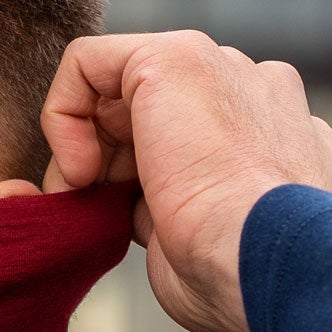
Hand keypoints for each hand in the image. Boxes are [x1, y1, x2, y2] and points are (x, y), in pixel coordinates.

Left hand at [40, 33, 331, 331]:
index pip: (182, 137)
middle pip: (147, 110)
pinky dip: (62, 112)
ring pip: (117, 88)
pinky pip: (86, 61)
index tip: (118, 220)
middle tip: (89, 210)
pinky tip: (79, 168)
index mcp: (270, 134)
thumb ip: (174, 206)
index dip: (130, 177)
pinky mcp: (175, 56)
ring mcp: (220, 65)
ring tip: (85, 195)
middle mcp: (252, 89)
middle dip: (102, 159)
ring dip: (82, 145)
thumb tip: (143, 205)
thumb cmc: (232, 276)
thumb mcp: (205, 239)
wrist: (258, 259)